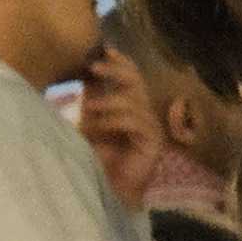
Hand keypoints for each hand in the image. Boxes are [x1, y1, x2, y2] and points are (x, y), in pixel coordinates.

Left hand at [74, 46, 163, 207]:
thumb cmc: (95, 158)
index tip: (103, 50)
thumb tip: (88, 67)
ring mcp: (151, 129)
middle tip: (94, 67)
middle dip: (115, 71)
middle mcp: (144, 114)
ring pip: (134, 101)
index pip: (132, 75)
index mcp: (131, 106)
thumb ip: (93, 95)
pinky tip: (99, 125)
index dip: (120, 61)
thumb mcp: (89, 120)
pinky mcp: (153, 143)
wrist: (104, 191)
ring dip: (108, 101)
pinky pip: (137, 121)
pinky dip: (115, 119)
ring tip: (88, 108)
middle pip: (137, 81)